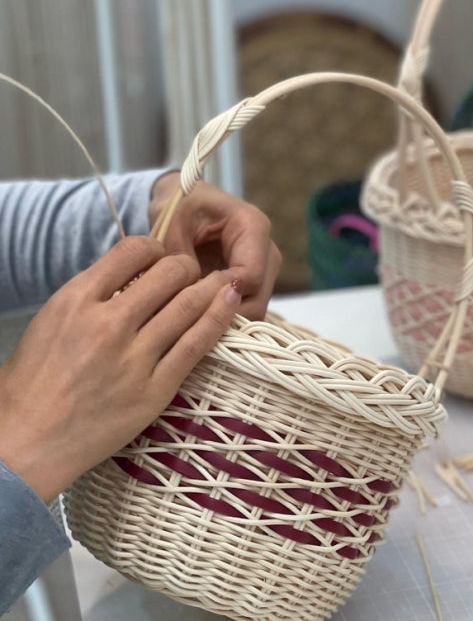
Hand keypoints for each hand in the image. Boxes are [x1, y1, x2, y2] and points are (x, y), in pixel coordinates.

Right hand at [0, 236, 242, 501]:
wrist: (25, 440)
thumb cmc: (34, 379)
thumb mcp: (54, 318)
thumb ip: (95, 293)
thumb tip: (137, 274)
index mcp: (78, 299)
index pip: (133, 249)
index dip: (156, 248)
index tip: (162, 257)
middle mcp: (109, 323)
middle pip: (170, 273)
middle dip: (188, 266)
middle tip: (193, 272)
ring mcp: (135, 358)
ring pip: (189, 305)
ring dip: (213, 287)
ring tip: (225, 280)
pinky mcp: (156, 389)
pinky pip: (197, 344)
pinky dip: (220, 318)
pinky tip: (231, 303)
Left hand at [149, 172, 280, 318]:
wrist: (187, 202)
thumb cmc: (180, 206)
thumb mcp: (172, 225)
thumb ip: (180, 260)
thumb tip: (188, 297)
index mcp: (253, 227)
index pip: (251, 276)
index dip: (222, 296)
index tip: (191, 303)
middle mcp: (268, 251)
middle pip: (258, 299)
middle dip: (223, 315)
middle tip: (187, 322)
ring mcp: (266, 271)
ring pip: (254, 310)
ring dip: (223, 320)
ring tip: (190, 323)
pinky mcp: (256, 286)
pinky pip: (246, 310)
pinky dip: (223, 319)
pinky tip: (197, 320)